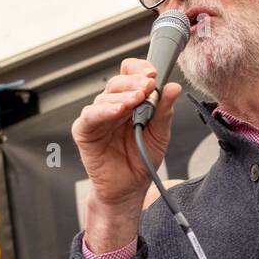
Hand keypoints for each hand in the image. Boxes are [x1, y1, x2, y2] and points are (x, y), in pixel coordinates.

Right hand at [72, 57, 181, 250]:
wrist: (130, 188)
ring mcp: (97, 117)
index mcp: (130, 101)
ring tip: (137, 99)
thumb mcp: (160, 133)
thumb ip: (164, 110)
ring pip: (105, 97)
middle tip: (148, 85)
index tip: (154, 73)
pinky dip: (104, 111)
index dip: (140, 69)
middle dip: (134, 82)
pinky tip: (117, 111)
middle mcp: (112, 105)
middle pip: (118, 82)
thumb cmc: (142, 159)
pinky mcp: (84, 131)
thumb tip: (174, 87)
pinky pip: (91, 116)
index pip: (130, 74)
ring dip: (123, 96)